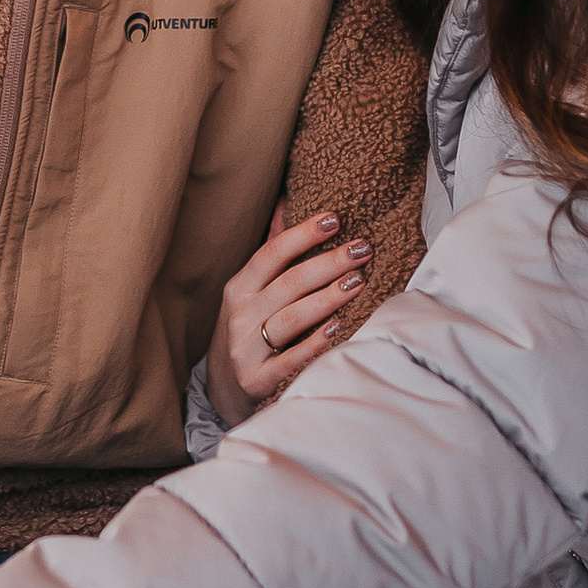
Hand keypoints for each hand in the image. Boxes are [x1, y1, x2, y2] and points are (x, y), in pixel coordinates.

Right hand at [202, 198, 368, 428]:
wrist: (224, 388)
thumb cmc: (250, 328)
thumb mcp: (252, 291)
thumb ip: (273, 250)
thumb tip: (286, 199)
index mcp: (240, 288)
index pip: (271, 253)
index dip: (302, 235)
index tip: (335, 219)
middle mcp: (240, 315)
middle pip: (288, 284)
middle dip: (328, 263)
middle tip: (362, 249)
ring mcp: (246, 349)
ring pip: (291, 319)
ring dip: (326, 298)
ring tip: (358, 281)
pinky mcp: (257, 381)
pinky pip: (289, 361)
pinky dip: (314, 344)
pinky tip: (338, 328)